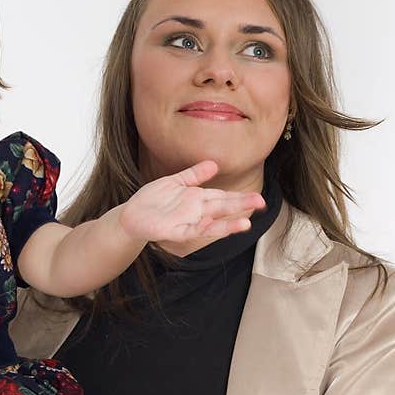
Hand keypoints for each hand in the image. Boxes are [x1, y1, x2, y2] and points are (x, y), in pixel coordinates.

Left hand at [119, 160, 265, 243]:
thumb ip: (195, 174)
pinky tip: (213, 224)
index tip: (258, 197)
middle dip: (241, 206)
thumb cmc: (153, 199)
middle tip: (262, 203)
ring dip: (229, 224)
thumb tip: (214, 164)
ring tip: (247, 222)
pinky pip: (192, 230)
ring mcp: (188, 222)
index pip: (223, 197)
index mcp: (198, 199)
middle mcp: (197, 211)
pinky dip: (203, 228)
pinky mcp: (176, 231)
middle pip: (222, 208)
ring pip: (212, 223)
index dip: (240, 197)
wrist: (132, 215)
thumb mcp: (175, 182)